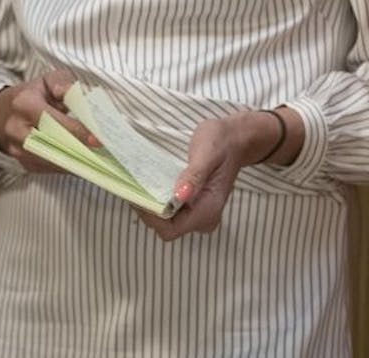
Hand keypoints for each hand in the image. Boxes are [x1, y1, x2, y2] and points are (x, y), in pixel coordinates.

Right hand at [0, 69, 97, 173]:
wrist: (3, 113)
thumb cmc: (31, 96)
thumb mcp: (46, 81)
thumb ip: (63, 84)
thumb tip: (77, 96)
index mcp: (23, 104)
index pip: (53, 120)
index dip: (76, 130)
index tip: (96, 138)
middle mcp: (16, 128)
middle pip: (51, 144)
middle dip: (78, 149)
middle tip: (100, 151)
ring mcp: (17, 149)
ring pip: (50, 161)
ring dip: (74, 161)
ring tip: (95, 158)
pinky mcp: (23, 163)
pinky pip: (48, 168)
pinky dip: (66, 166)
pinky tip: (81, 162)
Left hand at [137, 109, 293, 240]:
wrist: (236, 139)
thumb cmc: (222, 143)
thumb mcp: (207, 153)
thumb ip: (194, 176)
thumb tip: (179, 197)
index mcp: (208, 210)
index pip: (172, 229)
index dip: (152, 217)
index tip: (137, 196)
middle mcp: (204, 218)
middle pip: (166, 227)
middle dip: (147, 211)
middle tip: (132, 188)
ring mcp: (198, 213)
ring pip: (166, 221)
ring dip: (150, 205)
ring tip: (138, 185)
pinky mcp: (193, 206)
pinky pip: (170, 210)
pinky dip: (157, 200)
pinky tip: (149, 185)